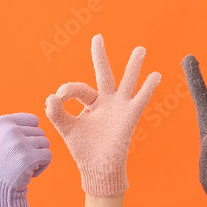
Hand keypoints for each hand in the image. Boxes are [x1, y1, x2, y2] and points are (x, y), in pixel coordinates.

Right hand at [0, 97, 51, 206]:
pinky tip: (27, 172)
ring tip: (21, 165)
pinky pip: (48, 156)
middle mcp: (10, 130)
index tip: (13, 146)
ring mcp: (19, 144)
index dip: (27, 135)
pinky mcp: (28, 158)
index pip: (34, 121)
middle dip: (33, 148)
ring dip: (37, 157)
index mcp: (3, 121)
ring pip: (46, 144)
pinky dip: (42, 167)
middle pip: (41, 133)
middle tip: (16, 158)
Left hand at [45, 34, 160, 195]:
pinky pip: (140, 99)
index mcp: (89, 103)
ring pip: (126, 81)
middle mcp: (105, 102)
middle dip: (99, 56)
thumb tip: (50, 97)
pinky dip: (147, 87)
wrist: (97, 169)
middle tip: (97, 37)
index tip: (57, 99)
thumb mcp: (66, 129)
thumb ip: (57, 113)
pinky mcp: (128, 117)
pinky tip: (155, 75)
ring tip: (140, 49)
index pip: (77, 88)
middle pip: (103, 74)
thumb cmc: (83, 149)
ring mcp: (118, 108)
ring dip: (133, 66)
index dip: (66, 90)